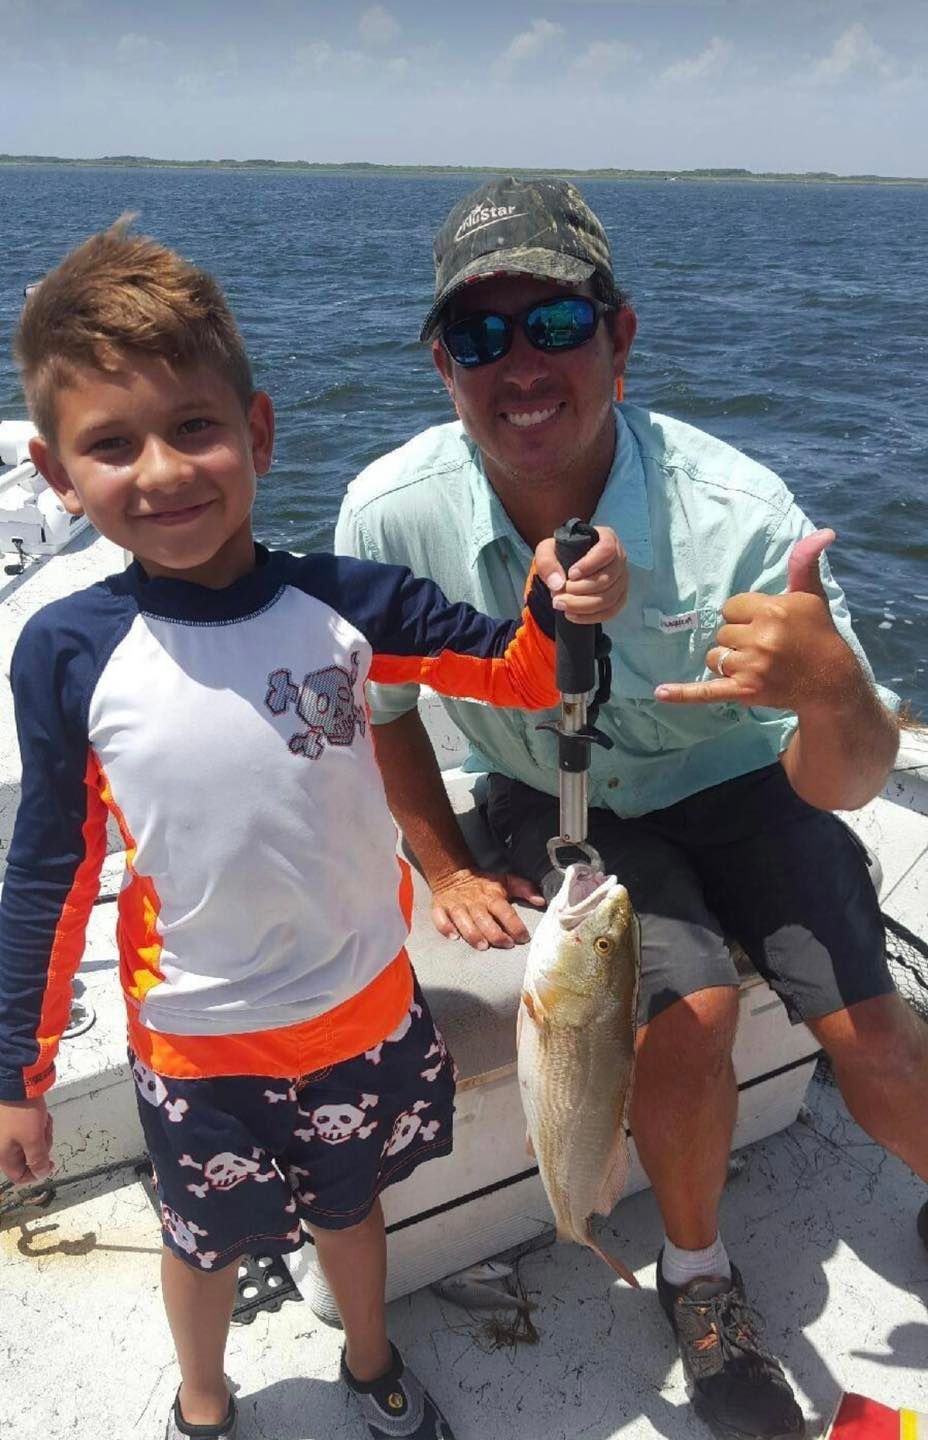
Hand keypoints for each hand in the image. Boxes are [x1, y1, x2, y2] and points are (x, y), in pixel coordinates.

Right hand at [0, 1097, 53, 1185]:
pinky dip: (37, 1123)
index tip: (49, 1163)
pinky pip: (28, 1128)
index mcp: (3, 1155)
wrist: (16, 1084)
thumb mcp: (33, 1139)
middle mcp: (2, 1145)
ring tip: (42, 1121)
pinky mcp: (11, 1120)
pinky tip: (40, 1115)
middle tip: (45, 1133)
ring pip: (29, 1141)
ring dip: (40, 1133)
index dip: (36, 1173)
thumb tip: (41, 1174)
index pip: (19, 1176)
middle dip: (40, 1146)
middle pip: (26, 1157)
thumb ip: (37, 1159)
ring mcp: (6, 1132)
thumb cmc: (21, 1110)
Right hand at [430, 867, 544, 950]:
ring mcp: (456, 905)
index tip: (523, 938)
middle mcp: (474, 902)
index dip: (515, 925)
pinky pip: (440, 918)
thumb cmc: (483, 883)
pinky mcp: (440, 908)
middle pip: (484, 919)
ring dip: (473, 934)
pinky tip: (453, 937)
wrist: (452, 874)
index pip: (505, 911)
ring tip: (483, 946)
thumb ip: (525, 889)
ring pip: (464, 921)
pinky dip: (445, 928)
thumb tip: (541, 901)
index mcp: (492, 896)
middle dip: (496, 933)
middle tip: (506, 944)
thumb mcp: (506, 881)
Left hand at [534, 526, 627, 624]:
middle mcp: (620, 558)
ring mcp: (622, 579)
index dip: (589, 564)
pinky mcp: (620, 596)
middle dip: (579, 591)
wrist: (566, 568)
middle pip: (607, 578)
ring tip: (561, 605)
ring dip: (582, 605)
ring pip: (609, 598)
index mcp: (607, 538)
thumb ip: (546, 562)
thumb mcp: (547, 550)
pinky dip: (591, 617)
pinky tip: (572, 615)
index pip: (606, 550)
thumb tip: (557, 585)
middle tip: (556, 596)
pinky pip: (611, 611)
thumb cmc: (560, 553)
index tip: (570, 574)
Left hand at [654, 529, 856, 710]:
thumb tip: (823, 532)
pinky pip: (706, 690)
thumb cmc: (818, 633)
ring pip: (714, 657)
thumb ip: (804, 562)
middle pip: (722, 632)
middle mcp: (760, 638)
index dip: (745, 615)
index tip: (766, 623)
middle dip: (738, 638)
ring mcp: (751, 667)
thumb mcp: (810, 594)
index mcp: (771, 610)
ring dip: (728, 660)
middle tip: (766, 646)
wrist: (830, 680)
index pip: (731, 607)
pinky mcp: (744, 691)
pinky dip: (683, 694)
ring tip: (756, 663)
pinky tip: (660, 692)